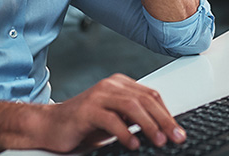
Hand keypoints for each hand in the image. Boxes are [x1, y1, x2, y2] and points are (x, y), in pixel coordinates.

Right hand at [34, 74, 186, 152]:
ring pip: (131, 106)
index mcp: (120, 85)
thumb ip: (135, 120)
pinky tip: (133, 144)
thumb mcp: (115, 120)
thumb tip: (163, 131)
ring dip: (149, 125)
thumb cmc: (84, 124)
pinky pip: (110, 120)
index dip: (168, 114)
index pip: (151, 96)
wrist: (50, 126)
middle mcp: (110, 86)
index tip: (178, 132)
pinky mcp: (86, 110)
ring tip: (159, 141)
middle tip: (176, 138)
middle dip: (164, 120)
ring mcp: (98, 96)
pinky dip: (125, 133)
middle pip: (145, 100)